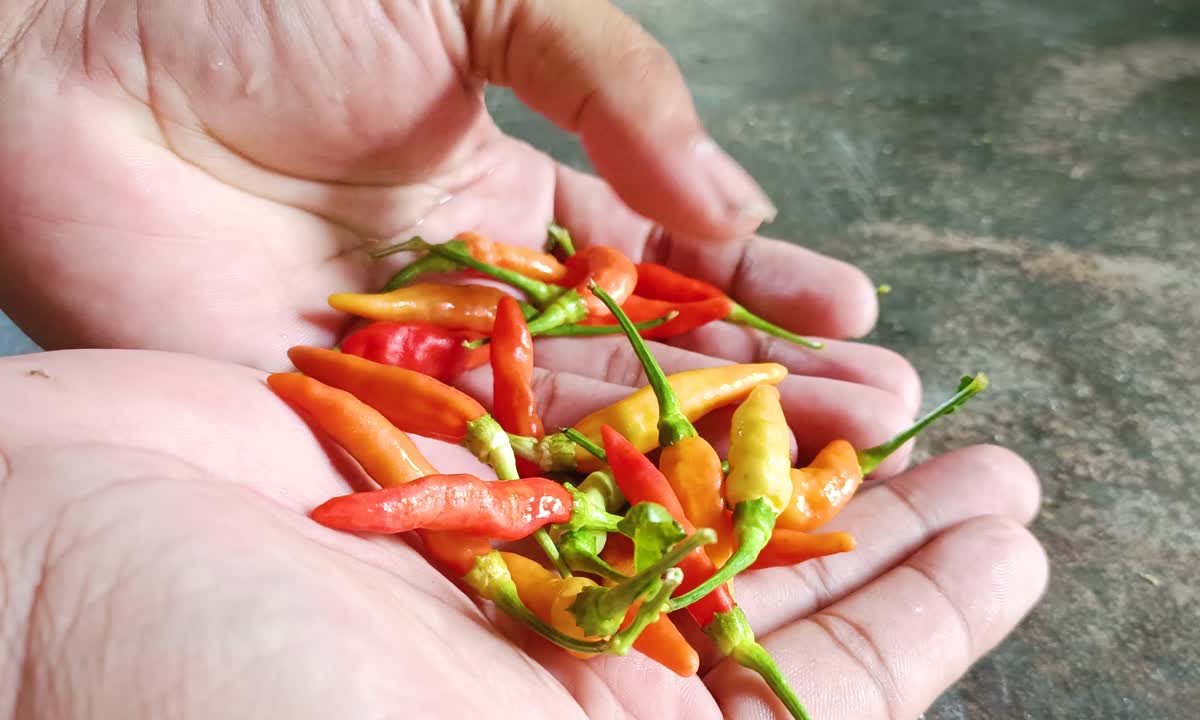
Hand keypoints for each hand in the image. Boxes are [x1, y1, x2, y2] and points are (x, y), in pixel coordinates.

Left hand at [0, 0, 924, 472]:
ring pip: (582, 422)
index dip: (767, 285)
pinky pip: (478, 462)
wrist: (74, 44)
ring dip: (698, 447)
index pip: (671, 258)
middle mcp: (486, 293)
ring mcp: (425, 364)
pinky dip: (572, 487)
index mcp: (522, 191)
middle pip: (646, 356)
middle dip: (764, 385)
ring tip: (820, 470)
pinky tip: (665, 510)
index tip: (857, 313)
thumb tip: (732, 199)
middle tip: (879, 415)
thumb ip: (614, 83)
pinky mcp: (349, 419)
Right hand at [0, 350, 1046, 718]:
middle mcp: (542, 668)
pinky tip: (763, 341)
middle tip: (1003, 470)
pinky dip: (686, 380)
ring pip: (696, 500)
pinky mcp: (436, 460)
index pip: (794, 713)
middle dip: (893, 540)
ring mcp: (492, 557)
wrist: (18, 567)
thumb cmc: (201, 691)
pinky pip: (598, 415)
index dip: (919, 635)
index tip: (1012, 555)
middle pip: (763, 603)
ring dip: (807, 447)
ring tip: (916, 397)